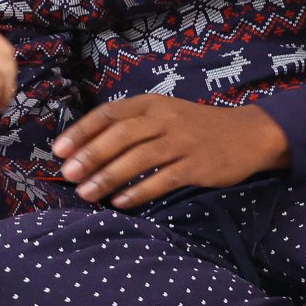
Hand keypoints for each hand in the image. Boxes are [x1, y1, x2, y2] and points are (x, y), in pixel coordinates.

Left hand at [53, 97, 289, 205]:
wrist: (247, 134)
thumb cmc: (194, 127)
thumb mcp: (163, 114)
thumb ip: (131, 125)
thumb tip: (86, 148)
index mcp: (151, 103)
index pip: (108, 113)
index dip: (81, 131)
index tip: (58, 149)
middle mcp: (165, 119)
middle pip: (120, 135)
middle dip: (90, 155)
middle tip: (67, 174)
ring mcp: (182, 141)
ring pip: (139, 158)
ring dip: (108, 176)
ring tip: (86, 193)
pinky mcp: (197, 165)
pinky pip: (163, 179)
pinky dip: (139, 191)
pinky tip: (120, 202)